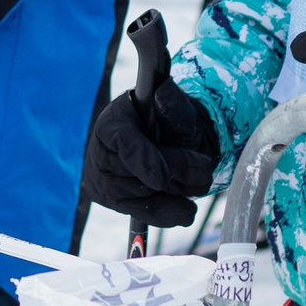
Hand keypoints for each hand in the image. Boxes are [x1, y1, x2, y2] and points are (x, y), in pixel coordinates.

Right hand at [83, 80, 221, 228]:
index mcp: (112, 122)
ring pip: (137, 197)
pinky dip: (165, 215)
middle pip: (133, 173)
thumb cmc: (169, 123)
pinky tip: (186, 213)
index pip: (122, 142)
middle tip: (205, 175)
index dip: (142, 160)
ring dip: (173, 194)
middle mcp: (100, 152)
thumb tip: (164, 90)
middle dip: (172, 176)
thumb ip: (173, 106)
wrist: (167, 143)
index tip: (162, 178)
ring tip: (199, 186)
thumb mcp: (176, 110)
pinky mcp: (112, 200)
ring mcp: (103, 179)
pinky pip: (138, 213)